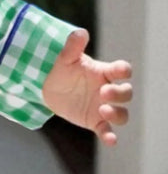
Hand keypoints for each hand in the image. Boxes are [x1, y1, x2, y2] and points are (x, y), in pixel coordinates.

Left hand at [42, 29, 132, 147]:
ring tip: (102, 111)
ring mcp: (103, 106)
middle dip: (119, 94)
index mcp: (104, 72)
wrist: (47, 88)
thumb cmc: (61, 69)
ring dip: (117, 114)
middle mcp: (107, 89)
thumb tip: (79, 32)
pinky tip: (111, 141)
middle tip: (102, 92)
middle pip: (126, 93)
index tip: (120, 71)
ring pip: (122, 113)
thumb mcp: (65, 58)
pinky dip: (110, 136)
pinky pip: (107, 130)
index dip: (124, 71)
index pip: (122, 70)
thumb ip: (73, 47)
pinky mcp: (95, 121)